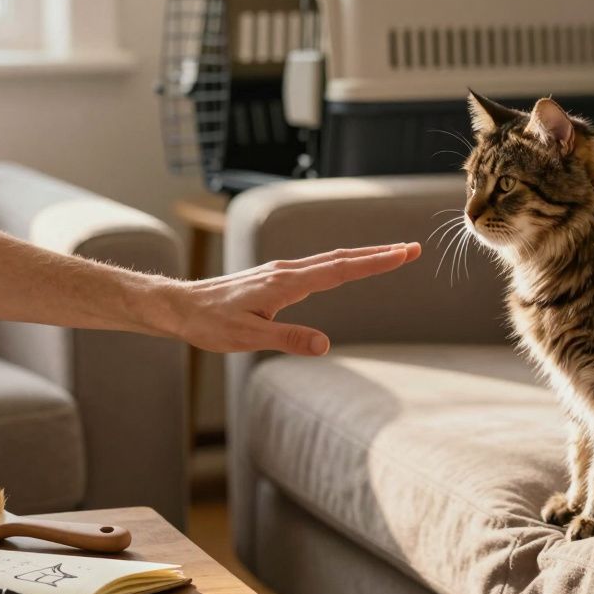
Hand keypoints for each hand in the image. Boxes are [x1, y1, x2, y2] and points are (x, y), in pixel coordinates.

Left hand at [168, 243, 420, 354]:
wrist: (180, 307)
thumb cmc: (211, 324)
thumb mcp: (248, 338)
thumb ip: (287, 339)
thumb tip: (324, 346)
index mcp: (285, 283)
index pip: (340, 270)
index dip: (374, 262)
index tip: (403, 253)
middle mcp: (286, 272)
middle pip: (341, 258)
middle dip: (378, 253)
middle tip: (412, 248)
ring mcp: (281, 273)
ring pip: (330, 260)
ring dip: (362, 256)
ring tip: (390, 254)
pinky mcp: (275, 278)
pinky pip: (317, 267)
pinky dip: (341, 263)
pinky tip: (347, 267)